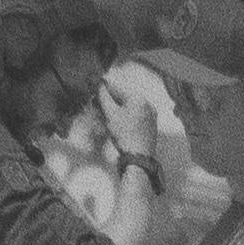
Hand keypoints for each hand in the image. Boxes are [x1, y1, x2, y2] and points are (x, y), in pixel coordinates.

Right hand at [96, 59, 190, 191]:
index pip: (117, 88)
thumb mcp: (110, 115)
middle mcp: (147, 104)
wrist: (139, 161)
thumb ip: (103, 97)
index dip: (103, 88)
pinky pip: (134, 117)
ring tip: (102, 113)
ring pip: (128, 108)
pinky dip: (123, 117)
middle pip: (123, 98)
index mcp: (138, 99)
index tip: (93, 86)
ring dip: (115, 109)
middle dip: (109, 100)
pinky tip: (114, 122)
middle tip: (96, 102)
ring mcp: (150, 116)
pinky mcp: (150, 127)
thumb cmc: (124, 136)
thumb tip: (99, 84)